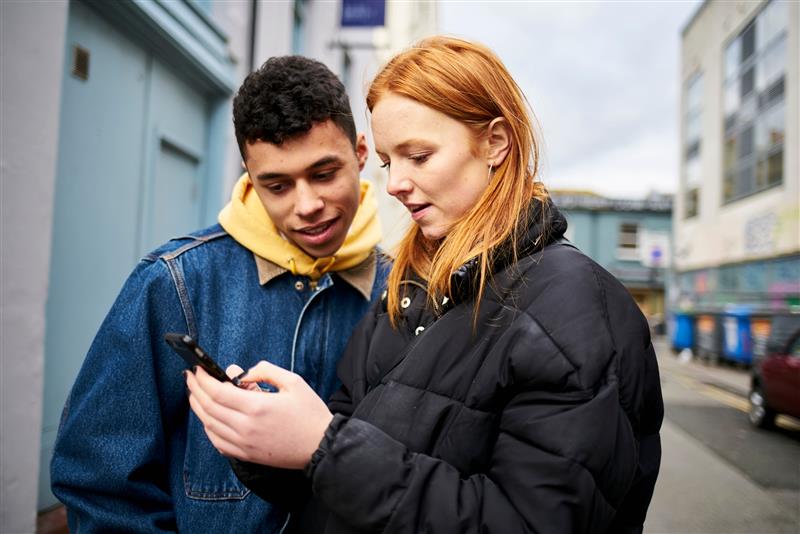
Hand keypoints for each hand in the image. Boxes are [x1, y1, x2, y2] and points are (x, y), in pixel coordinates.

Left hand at [186, 361, 333, 468]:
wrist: (321, 446)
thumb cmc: (310, 413)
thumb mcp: (293, 382)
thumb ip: (265, 371)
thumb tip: (240, 372)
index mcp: (257, 407)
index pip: (218, 391)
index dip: (203, 379)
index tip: (197, 368)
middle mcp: (246, 427)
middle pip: (208, 407)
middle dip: (195, 389)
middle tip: (190, 377)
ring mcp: (244, 444)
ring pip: (209, 425)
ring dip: (198, 408)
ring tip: (195, 394)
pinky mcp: (246, 454)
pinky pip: (217, 442)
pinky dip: (208, 428)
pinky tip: (208, 418)